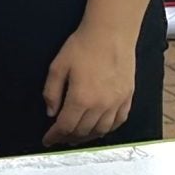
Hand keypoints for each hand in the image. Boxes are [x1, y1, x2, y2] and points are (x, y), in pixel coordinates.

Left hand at [41, 23, 138, 147]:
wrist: (110, 34)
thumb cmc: (82, 47)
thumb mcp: (57, 67)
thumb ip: (51, 92)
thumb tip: (51, 112)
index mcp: (80, 99)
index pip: (65, 126)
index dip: (54, 136)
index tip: (48, 140)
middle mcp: (100, 106)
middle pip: (82, 131)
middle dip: (68, 138)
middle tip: (60, 139)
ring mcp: (116, 103)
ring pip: (101, 130)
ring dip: (87, 137)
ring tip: (77, 137)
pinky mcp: (127, 98)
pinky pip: (118, 122)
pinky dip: (107, 129)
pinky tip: (99, 128)